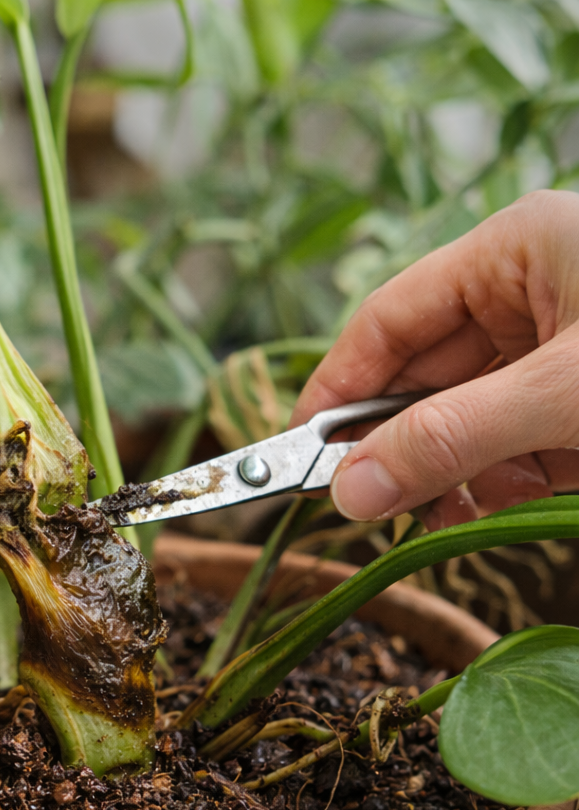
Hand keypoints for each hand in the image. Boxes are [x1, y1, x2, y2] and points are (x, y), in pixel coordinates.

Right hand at [291, 189, 578, 529]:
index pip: (386, 321)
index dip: (335, 389)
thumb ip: (454, 439)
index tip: (299, 451)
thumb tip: (349, 492)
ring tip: (447, 515)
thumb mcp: (564, 391)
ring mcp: (557, 352)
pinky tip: (503, 502)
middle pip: (423, 379)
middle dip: (399, 446)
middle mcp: (526, 296)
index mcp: (512, 252)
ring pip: (466, 420)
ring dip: (450, 474)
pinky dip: (502, 483)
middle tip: (368, 502)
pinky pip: (514, 445)